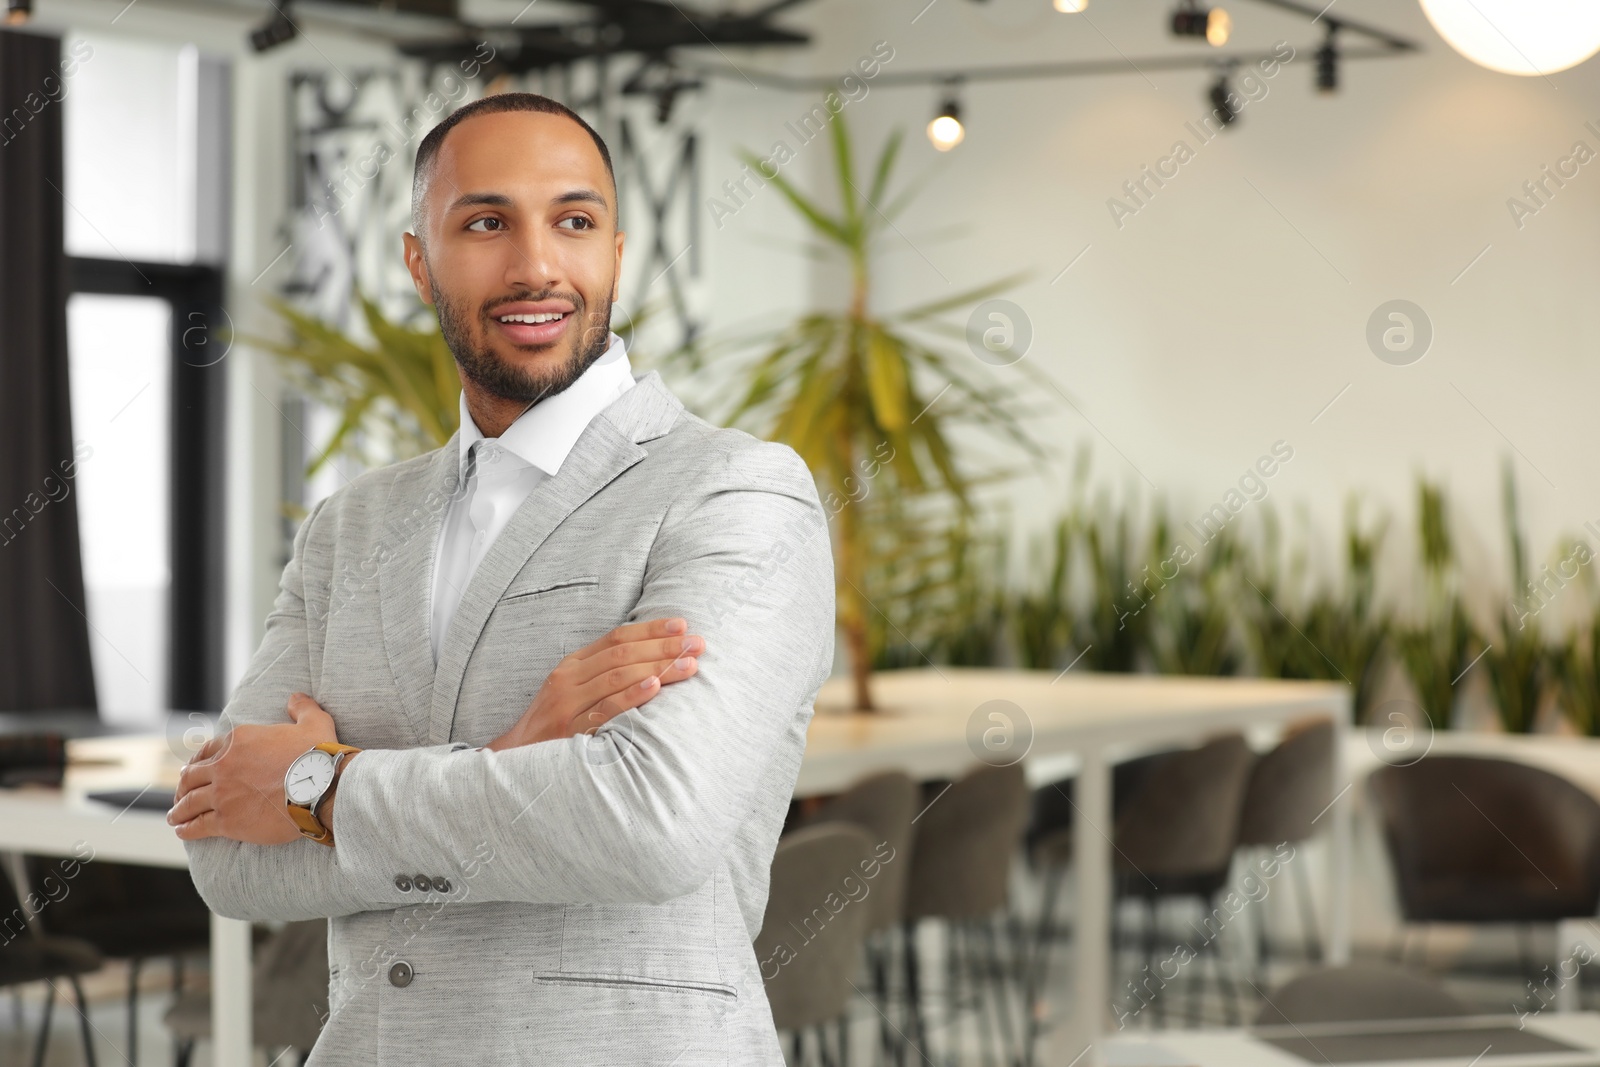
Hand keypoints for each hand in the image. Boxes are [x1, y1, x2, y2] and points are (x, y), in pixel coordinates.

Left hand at [169, 694, 337, 843]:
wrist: (321, 787)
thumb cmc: (318, 756)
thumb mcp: (314, 722)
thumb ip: (302, 708)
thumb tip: (296, 698)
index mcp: (239, 741)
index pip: (208, 750)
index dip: (198, 760)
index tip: (194, 768)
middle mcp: (224, 766)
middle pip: (192, 776)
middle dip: (184, 785)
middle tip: (181, 794)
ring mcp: (222, 794)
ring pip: (189, 802)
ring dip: (179, 810)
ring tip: (174, 817)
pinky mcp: (227, 820)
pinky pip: (197, 825)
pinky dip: (187, 828)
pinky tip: (182, 831)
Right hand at [485, 617, 703, 751]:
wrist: (516, 760)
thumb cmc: (555, 724)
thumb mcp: (572, 690)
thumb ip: (603, 672)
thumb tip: (651, 656)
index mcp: (571, 665)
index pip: (615, 638)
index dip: (650, 629)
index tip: (682, 626)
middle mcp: (568, 680)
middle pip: (621, 654)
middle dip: (663, 647)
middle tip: (698, 644)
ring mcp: (569, 706)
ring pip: (617, 677)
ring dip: (657, 668)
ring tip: (688, 664)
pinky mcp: (572, 732)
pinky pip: (606, 710)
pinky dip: (631, 696)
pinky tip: (655, 687)